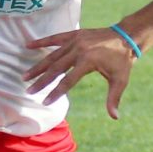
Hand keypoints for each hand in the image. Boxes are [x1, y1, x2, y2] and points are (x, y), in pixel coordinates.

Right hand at [22, 29, 137, 118]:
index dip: (56, 92)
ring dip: (39, 66)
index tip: (45, 101)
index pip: (68, 80)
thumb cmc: (122, 61)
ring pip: (53, 55)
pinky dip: (42, 41)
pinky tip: (28, 45)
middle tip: (29, 90)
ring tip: (26, 75)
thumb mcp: (120, 81)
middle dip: (42, 81)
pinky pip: (55, 38)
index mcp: (88, 61)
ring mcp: (75, 40)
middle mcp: (79, 49)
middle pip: (56, 68)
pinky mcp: (74, 34)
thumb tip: (115, 117)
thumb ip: (113, 98)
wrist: (126, 37)